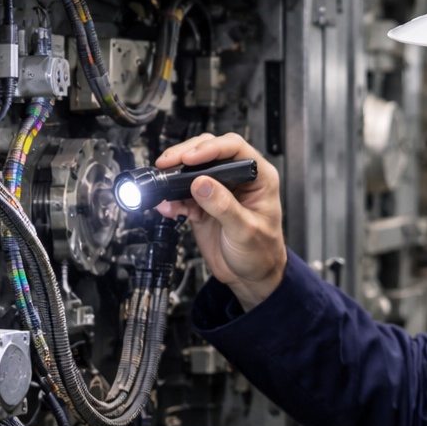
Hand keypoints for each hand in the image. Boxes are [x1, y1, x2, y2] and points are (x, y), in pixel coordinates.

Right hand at [154, 132, 285, 309]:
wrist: (251, 277)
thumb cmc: (262, 253)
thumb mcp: (245, 230)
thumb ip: (223, 206)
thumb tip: (201, 183)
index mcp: (259, 177)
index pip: (234, 148)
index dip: (211, 148)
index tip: (190, 158)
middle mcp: (238, 179)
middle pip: (208, 152)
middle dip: (185, 156)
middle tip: (168, 165)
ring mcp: (218, 190)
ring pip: (192, 170)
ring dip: (174, 178)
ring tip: (164, 190)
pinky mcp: (202, 204)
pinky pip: (182, 194)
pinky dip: (171, 199)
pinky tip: (168, 207)